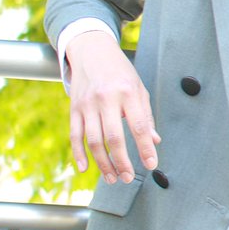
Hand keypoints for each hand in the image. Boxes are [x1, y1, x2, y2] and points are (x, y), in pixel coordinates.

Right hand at [66, 31, 159, 183]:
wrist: (92, 51)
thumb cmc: (120, 72)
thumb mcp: (139, 88)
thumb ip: (146, 115)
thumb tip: (155, 140)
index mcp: (128, 93)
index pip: (139, 126)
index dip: (146, 148)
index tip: (152, 164)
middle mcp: (106, 99)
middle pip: (114, 137)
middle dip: (122, 161)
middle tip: (128, 177)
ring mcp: (87, 105)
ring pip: (93, 141)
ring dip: (103, 163)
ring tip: (112, 178)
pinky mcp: (73, 109)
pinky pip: (75, 135)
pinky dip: (79, 154)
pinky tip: (86, 168)